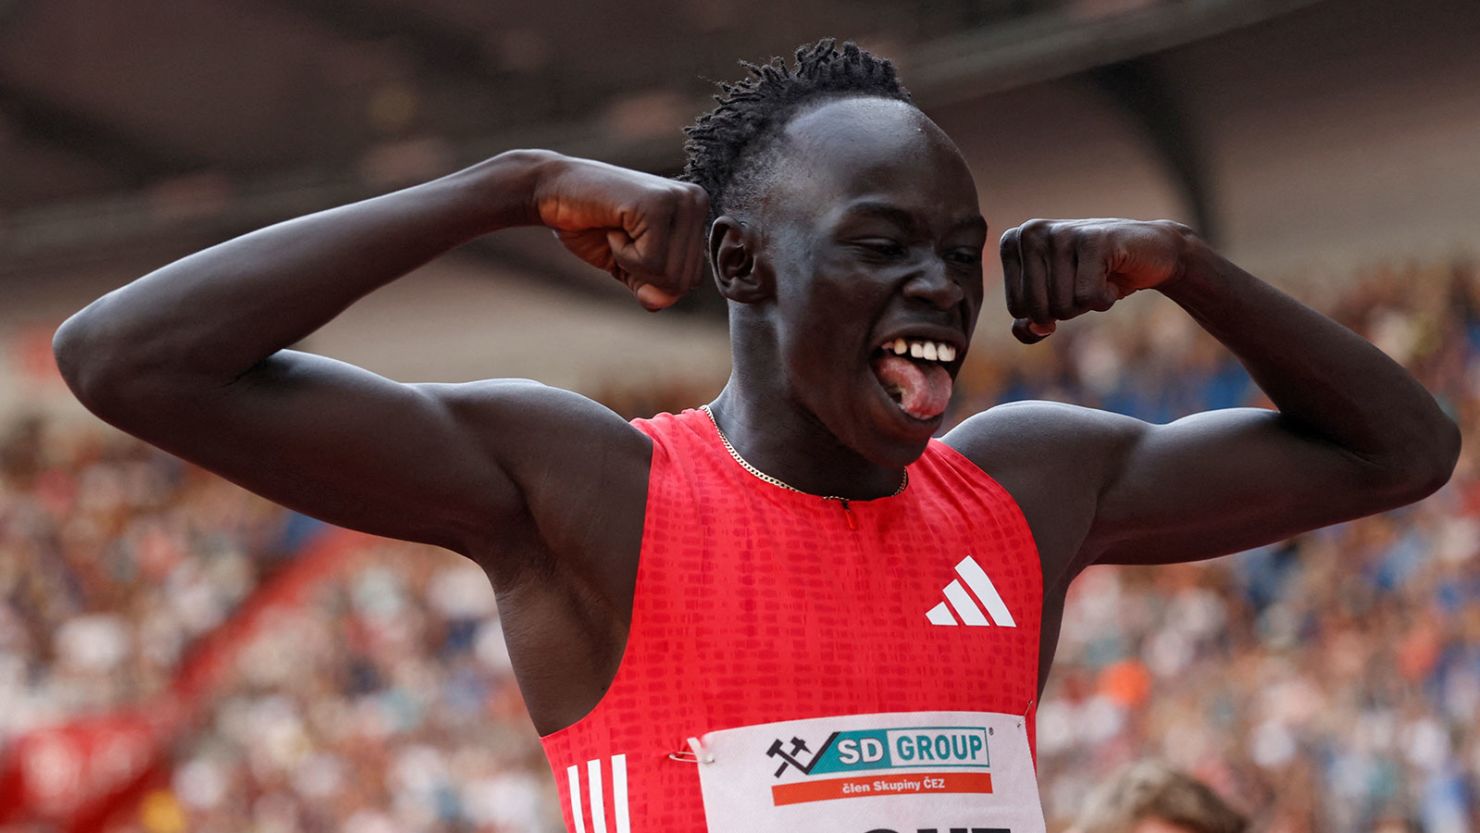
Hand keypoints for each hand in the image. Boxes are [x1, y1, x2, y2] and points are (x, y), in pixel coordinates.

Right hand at [532, 154, 709, 310]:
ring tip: (617, 230)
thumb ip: (652, 288)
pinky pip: (651, 263)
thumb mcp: (629, 267)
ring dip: (631, 263)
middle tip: (620, 237)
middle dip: (643, 273)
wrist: (553, 192)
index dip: (653, 278)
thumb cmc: (591, 225)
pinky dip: (623, 254)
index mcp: (696, 214)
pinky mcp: (659, 204)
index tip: (630, 244)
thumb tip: (661, 303)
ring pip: (669, 275)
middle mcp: (696, 202)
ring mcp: (680, 200)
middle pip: (684, 280)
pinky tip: (613, 225)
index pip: (692, 279)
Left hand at [999, 218, 1196, 342]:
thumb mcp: (1055, 302)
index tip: (1065, 285)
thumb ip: (1030, 323)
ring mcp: (1061, 232)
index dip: (1047, 311)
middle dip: (1067, 309)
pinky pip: (1088, 297)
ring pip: (1063, 306)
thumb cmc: (1094, 277)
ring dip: (1088, 302)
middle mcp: (1030, 232)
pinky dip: (1105, 298)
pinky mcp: (1093, 239)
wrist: (1150, 253)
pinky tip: (1112, 274)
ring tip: (1099, 275)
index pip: (1017, 309)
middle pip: (1037, 310)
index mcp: (1012, 243)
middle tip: (1084, 282)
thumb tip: (1035, 329)